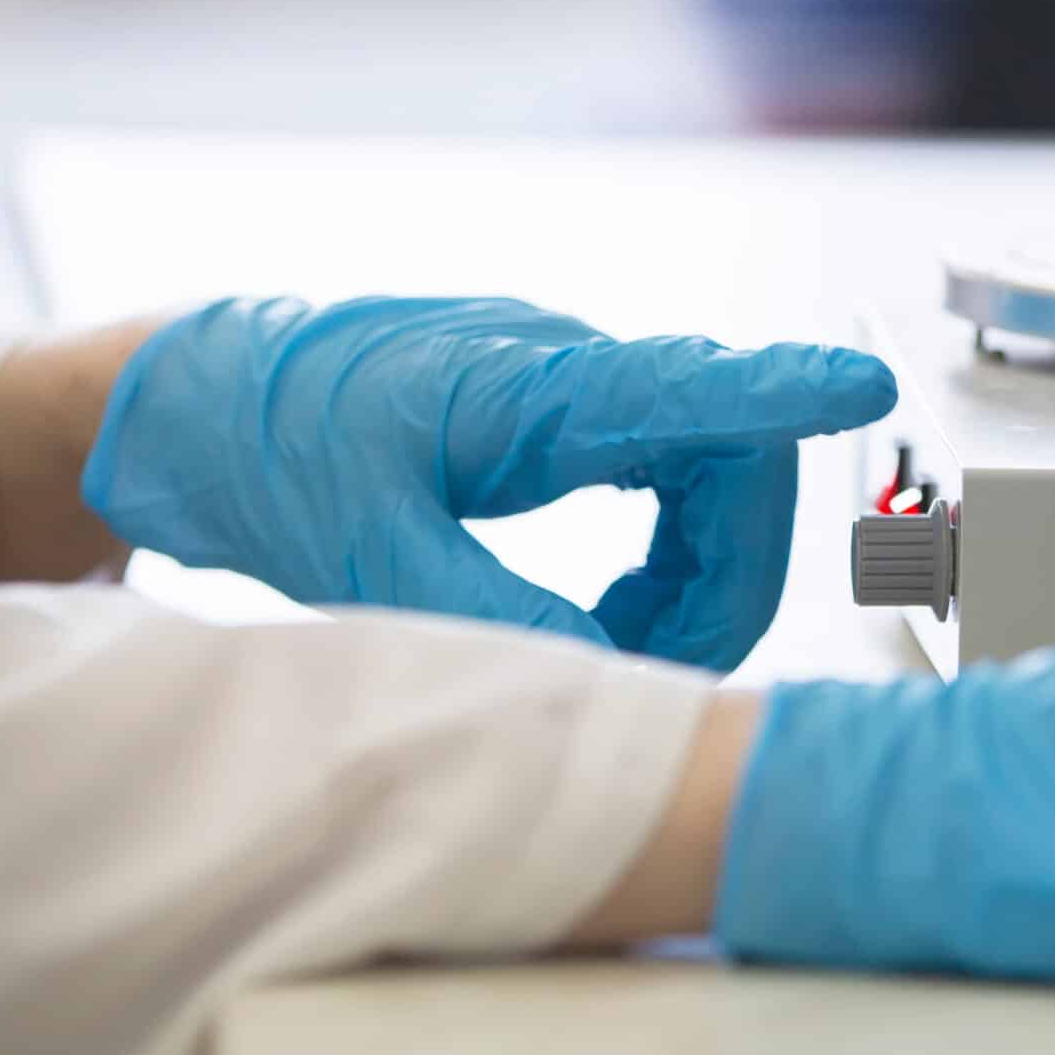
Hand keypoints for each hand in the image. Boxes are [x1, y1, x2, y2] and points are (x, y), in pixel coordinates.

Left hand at [79, 297, 896, 669]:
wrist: (194, 402)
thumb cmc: (259, 441)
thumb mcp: (356, 550)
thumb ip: (484, 611)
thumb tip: (597, 679)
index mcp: (524, 385)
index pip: (684, 382)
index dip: (783, 392)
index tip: (860, 387)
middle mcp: (567, 375)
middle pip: (730, 462)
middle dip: (728, 577)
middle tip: (659, 667)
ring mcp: (569, 397)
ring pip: (710, 481)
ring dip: (699, 578)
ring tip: (621, 649)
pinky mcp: (558, 426)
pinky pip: (669, 487)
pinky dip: (666, 563)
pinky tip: (608, 611)